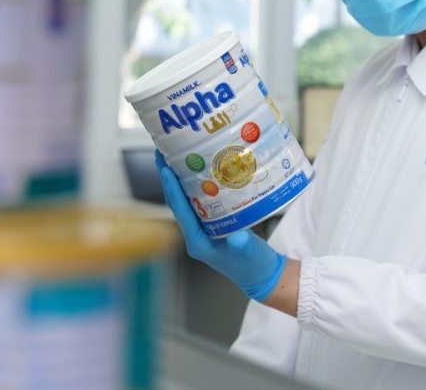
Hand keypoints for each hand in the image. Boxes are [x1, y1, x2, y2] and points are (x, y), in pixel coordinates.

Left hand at [157, 150, 285, 301]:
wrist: (262, 273)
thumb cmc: (254, 266)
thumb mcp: (249, 254)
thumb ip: (242, 245)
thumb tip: (237, 237)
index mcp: (197, 242)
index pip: (180, 211)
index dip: (172, 189)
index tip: (164, 168)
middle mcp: (196, 233)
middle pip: (178, 201)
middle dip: (169, 178)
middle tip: (163, 153)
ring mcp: (204, 228)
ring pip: (187, 198)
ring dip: (181, 178)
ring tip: (175, 155)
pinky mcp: (214, 222)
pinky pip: (201, 199)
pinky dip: (198, 183)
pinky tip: (201, 168)